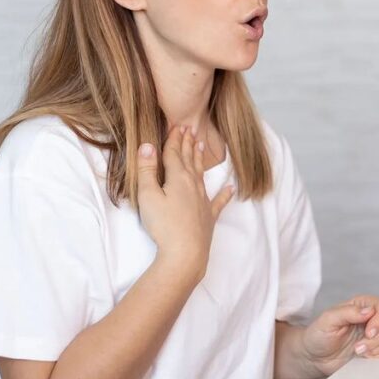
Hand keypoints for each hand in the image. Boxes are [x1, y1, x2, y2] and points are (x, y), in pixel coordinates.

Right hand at [136, 126, 234, 278]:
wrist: (186, 253)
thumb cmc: (163, 225)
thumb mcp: (147, 196)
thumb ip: (146, 170)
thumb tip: (147, 145)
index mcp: (178, 178)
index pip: (174, 153)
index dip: (174, 139)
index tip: (176, 124)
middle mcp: (193, 185)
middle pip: (189, 160)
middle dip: (187, 144)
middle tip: (190, 129)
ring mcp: (203, 201)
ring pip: (201, 175)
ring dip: (199, 160)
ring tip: (201, 146)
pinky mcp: (209, 217)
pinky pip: (218, 201)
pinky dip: (225, 194)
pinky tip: (231, 188)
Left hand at [302, 294, 378, 376]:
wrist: (315, 358)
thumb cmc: (318, 335)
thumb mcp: (327, 320)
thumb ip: (347, 312)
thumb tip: (368, 311)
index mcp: (361, 306)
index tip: (368, 333)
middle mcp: (373, 318)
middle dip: (377, 339)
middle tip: (358, 348)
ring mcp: (377, 334)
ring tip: (359, 352)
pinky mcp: (378, 349)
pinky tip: (366, 357)